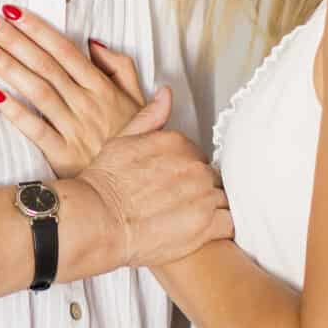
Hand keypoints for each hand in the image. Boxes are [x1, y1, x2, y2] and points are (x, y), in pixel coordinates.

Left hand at [0, 5, 155, 176]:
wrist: (134, 185)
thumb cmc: (131, 138)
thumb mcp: (137, 97)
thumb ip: (120, 66)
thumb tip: (94, 44)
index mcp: (101, 86)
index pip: (64, 49)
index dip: (37, 29)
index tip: (13, 12)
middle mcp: (86, 102)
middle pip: (45, 64)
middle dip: (14, 40)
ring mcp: (73, 127)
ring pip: (37, 90)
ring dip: (9, 68)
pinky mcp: (62, 154)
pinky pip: (36, 129)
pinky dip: (16, 112)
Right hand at [66, 95, 232, 268]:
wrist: (98, 220)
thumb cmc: (104, 185)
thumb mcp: (122, 140)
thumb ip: (150, 117)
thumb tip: (166, 95)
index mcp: (179, 144)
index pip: (198, 157)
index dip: (187, 174)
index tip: (173, 186)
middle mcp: (195, 167)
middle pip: (212, 178)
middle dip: (199, 191)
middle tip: (177, 206)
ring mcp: (204, 196)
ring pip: (222, 200)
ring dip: (210, 209)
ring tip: (187, 220)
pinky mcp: (208, 225)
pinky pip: (229, 224)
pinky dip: (219, 229)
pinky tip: (202, 232)